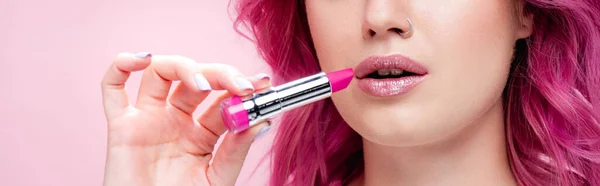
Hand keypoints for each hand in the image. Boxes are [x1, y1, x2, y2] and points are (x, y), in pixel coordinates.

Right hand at [101, 52, 270, 185]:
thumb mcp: (217, 180)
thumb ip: (235, 151)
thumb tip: (260, 120)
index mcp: (202, 133)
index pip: (223, 99)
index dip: (242, 87)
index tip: (263, 84)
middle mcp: (175, 120)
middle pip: (196, 79)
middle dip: (221, 74)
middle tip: (242, 86)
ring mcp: (148, 120)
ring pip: (159, 73)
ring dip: (183, 66)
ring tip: (203, 84)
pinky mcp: (121, 126)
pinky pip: (112, 88)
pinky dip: (122, 65)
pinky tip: (143, 60)